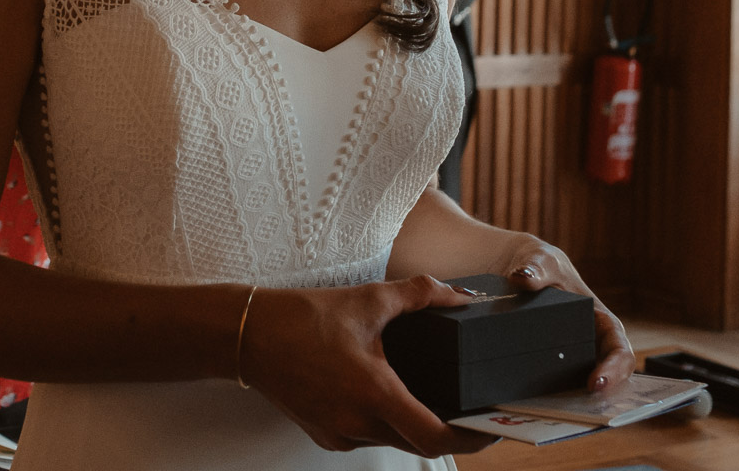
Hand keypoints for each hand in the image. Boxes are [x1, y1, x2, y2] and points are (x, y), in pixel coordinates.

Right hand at [236, 276, 499, 457]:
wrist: (246, 335)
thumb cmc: (300, 318)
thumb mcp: (368, 299)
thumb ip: (420, 294)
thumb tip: (459, 294)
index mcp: (374, 393)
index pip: (436, 437)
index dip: (471, 439)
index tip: (491, 428)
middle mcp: (357, 423)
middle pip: (419, 444)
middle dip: (450, 431)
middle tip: (474, 412)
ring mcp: (338, 434)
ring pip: (393, 441)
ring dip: (414, 425)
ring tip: (435, 398)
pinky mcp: (324, 434)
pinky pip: (367, 436)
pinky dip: (385, 422)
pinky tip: (387, 395)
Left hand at [500, 236, 635, 391]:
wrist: (518, 270)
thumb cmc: (541, 264)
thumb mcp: (541, 261)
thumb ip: (535, 268)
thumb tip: (522, 279)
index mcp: (600, 320)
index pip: (619, 349)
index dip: (614, 368)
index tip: (596, 382)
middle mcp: (589, 343)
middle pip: (604, 374)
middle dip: (598, 391)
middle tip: (580, 401)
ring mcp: (568, 355)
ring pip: (578, 384)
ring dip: (574, 397)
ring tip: (558, 407)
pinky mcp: (546, 362)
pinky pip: (551, 383)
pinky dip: (547, 393)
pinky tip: (530, 400)